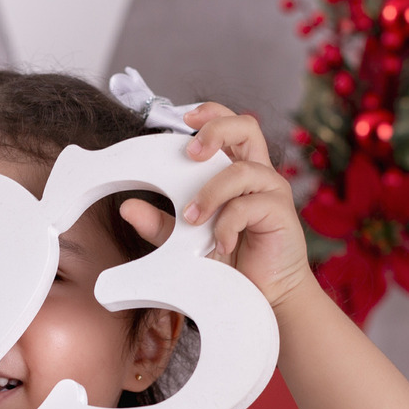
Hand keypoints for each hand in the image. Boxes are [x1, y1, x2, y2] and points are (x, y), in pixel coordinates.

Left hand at [120, 103, 314, 310]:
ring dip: (210, 193)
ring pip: (241, 170)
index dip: (210, 114)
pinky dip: (227, 223)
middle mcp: (256, 173)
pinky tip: (221, 243)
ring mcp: (270, 191)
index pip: (228, 127)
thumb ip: (159, 223)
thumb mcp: (185, 240)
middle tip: (190, 152)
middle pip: (246, 127)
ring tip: (193, 219)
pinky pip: (249, 205)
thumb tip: (127, 207)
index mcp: (235, 169)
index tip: (182, 118)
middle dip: (216, 130)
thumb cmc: (229, 259)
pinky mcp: (280, 213)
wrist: (261, 294)